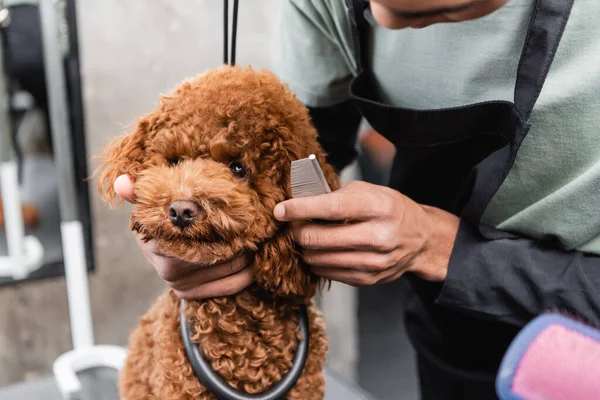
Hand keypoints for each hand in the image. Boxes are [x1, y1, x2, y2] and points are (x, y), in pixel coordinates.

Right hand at [113, 175, 252, 298]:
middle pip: (224, 253)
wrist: (150, 247)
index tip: (244, 212)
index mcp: (162, 248)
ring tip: (257, 238)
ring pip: (232, 269)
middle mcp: (172, 272)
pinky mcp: (192, 296)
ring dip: (249, 254)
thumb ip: (137, 194)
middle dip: (244, 238)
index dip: (229, 225)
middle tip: (257, 224)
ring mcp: (183, 287)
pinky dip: (248, 273)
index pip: (207, 238)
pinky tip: (253, 259)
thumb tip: (121, 183)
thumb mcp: (147, 206)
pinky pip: (232, 286)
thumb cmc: (156, 221)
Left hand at [273, 181, 459, 285]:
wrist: (420, 238)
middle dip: (297, 231)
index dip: (299, 209)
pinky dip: (316, 261)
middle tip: (292, 224)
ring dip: (304, 248)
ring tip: (307, 236)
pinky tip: (321, 249)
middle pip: (317, 239)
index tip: (280, 210)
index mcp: (378, 207)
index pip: (330, 208)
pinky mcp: (366, 279)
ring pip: (317, 259)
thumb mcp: (368, 191)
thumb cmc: (389, 209)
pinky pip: (326, 272)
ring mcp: (373, 262)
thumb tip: (297, 202)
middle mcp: (378, 236)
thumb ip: (335, 195)